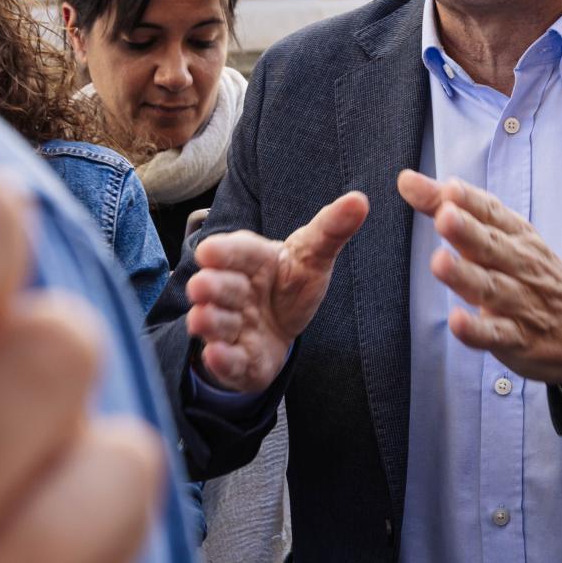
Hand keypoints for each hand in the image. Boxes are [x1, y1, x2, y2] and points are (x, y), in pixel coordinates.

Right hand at [184, 192, 369, 392]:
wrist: (278, 329)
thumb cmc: (291, 285)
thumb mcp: (313, 256)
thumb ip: (332, 229)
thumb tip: (360, 200)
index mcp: (252, 260)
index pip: (238, 252)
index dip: (223, 252)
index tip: (208, 251)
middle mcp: (234, 292)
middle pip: (221, 287)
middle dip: (212, 287)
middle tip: (201, 286)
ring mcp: (232, 327)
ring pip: (216, 323)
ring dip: (210, 322)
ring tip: (202, 318)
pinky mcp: (237, 361)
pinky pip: (227, 362)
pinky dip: (221, 360)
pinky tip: (216, 354)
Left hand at [398, 170, 561, 386]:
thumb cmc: (532, 273)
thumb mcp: (502, 236)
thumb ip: (451, 208)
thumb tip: (409, 181)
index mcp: (516, 235)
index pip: (491, 212)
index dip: (469, 200)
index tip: (447, 188)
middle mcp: (518, 265)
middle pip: (490, 246)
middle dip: (467, 231)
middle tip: (445, 216)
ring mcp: (519, 302)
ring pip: (489, 287)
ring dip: (464, 275)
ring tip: (440, 262)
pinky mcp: (517, 339)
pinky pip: (495, 335)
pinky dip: (477, 330)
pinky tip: (458, 322)